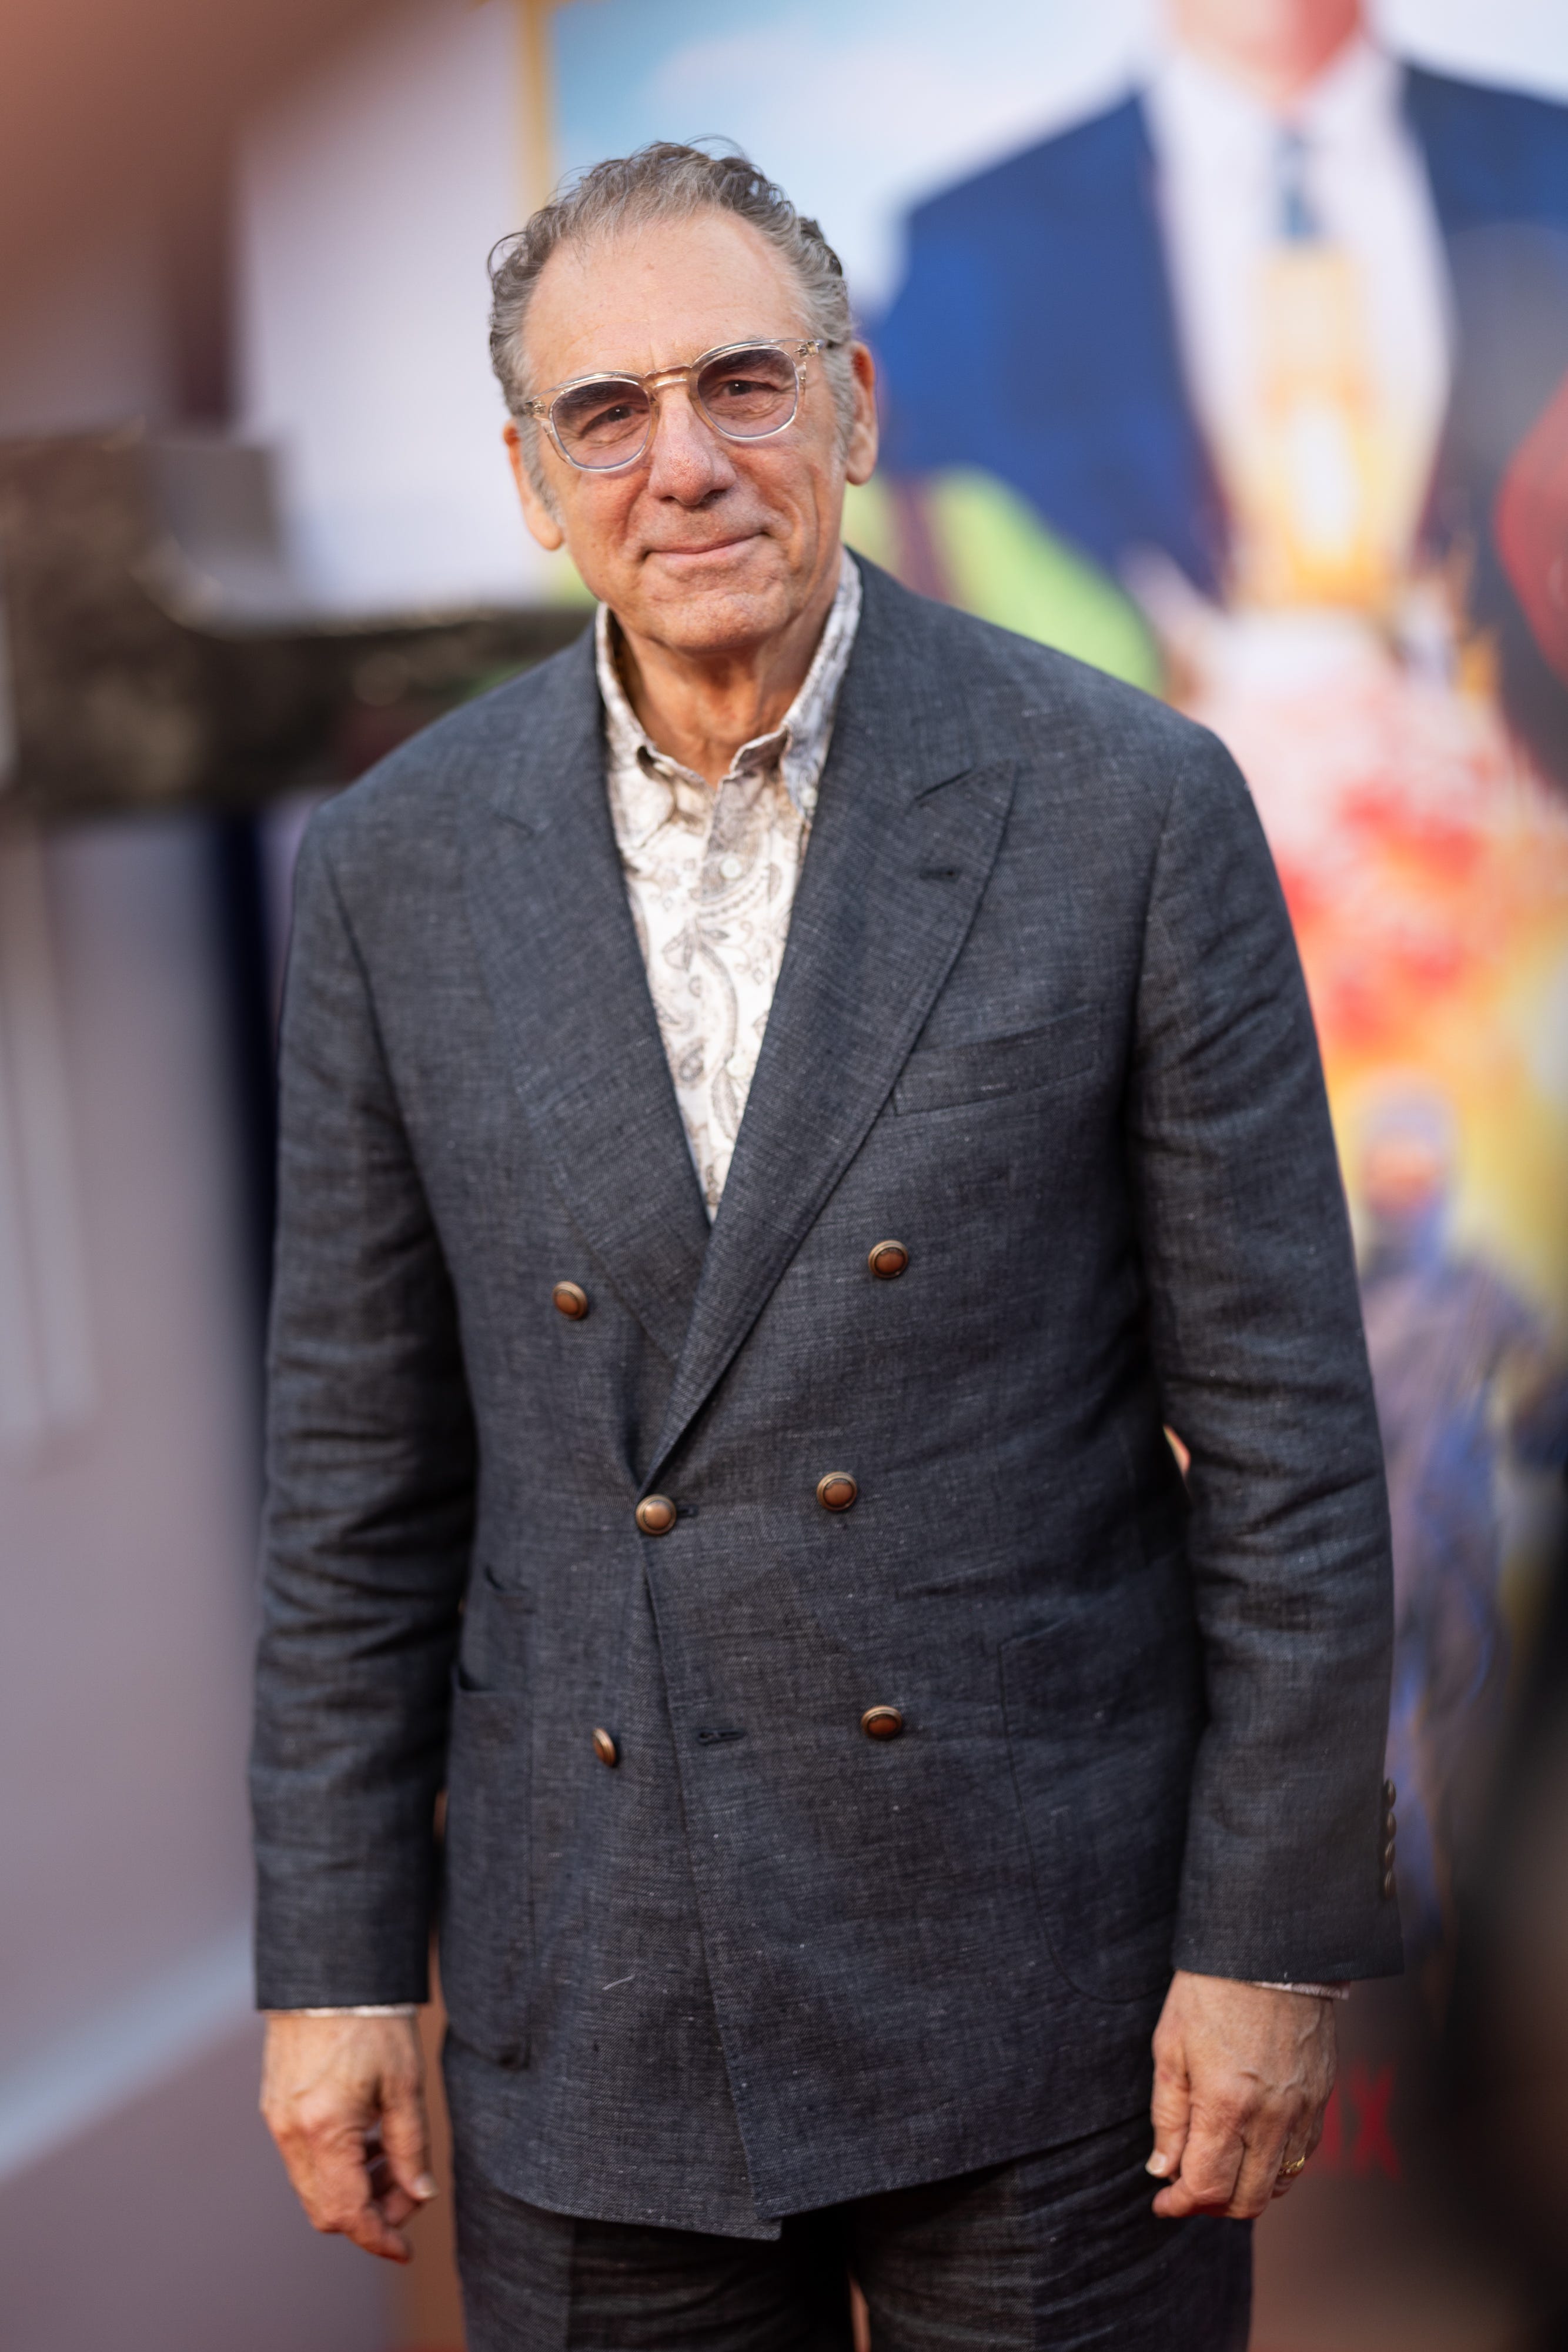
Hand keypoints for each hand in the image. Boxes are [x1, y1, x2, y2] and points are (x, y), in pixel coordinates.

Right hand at [260, 2011, 436, 2261]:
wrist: (330, 1970)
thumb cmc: (373, 2020)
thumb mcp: (405, 2083)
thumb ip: (411, 2145)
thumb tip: (420, 2195)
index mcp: (324, 2130)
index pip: (346, 2214)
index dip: (378, 2238)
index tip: (405, 2248)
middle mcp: (291, 2132)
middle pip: (325, 2210)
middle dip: (370, 2213)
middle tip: (408, 2190)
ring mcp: (277, 2120)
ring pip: (313, 2186)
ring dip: (353, 2188)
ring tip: (393, 2158)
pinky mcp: (275, 2106)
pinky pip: (302, 2158)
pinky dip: (335, 2163)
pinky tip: (367, 2138)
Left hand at [1146, 1970, 1335, 2219]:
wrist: (1268, 1948)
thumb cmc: (1210, 1991)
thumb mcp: (1170, 2047)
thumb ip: (1168, 2115)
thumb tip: (1162, 2169)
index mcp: (1226, 2106)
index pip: (1207, 2187)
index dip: (1180, 2204)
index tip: (1163, 2201)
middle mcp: (1271, 2118)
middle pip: (1247, 2200)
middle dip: (1211, 2206)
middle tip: (1187, 2190)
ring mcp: (1302, 2110)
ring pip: (1279, 2184)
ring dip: (1246, 2190)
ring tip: (1218, 2171)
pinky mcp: (1321, 2097)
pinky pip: (1303, 2155)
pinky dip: (1277, 2167)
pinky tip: (1253, 2150)